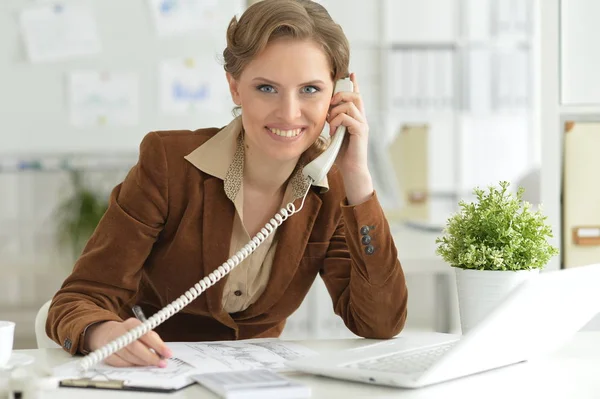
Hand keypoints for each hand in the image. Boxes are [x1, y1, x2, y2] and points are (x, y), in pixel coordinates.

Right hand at [85, 318, 171, 367]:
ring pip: (129, 357)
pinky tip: (139, 365)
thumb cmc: (130, 333)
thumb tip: (164, 353)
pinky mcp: (107, 355)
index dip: (158, 345)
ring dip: (143, 362)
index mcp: (132, 324)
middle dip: (151, 357)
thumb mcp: (142, 330)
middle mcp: (120, 332)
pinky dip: (132, 365)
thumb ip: (153, 339)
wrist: (107, 334)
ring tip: (153, 364)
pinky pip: (121, 363)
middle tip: (162, 363)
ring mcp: (112, 344)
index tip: (168, 353)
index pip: (146, 335)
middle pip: (136, 347)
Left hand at [327, 72, 373, 204]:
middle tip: (330, 105)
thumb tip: (325, 113)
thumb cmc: (342, 154)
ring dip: (336, 111)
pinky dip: (337, 121)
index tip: (351, 74)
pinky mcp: (360, 131)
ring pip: (350, 104)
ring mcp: (362, 124)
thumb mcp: (335, 134)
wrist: (351, 170)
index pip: (357, 96)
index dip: (354, 84)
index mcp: (356, 117)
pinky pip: (347, 117)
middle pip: (354, 95)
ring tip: (331, 123)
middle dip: (340, 96)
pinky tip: (333, 131)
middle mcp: (362, 118)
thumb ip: (333, 122)